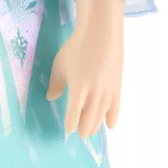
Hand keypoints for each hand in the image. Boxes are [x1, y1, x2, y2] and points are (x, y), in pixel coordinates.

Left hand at [46, 0, 125, 138]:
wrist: (101, 32)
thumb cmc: (76, 47)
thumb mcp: (60, 65)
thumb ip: (56, 84)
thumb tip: (50, 98)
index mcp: (78, 89)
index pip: (74, 113)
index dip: (71, 123)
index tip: (69, 130)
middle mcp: (94, 93)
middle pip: (90, 117)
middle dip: (85, 128)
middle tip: (82, 136)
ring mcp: (107, 90)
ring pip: (102, 113)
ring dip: (97, 124)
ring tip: (92, 131)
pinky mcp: (117, 85)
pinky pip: (115, 106)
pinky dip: (112, 117)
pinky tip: (110, 126)